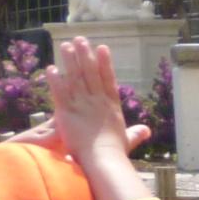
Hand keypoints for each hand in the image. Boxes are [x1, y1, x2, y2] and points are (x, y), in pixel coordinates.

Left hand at [41, 40, 149, 161]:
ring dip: (70, 60)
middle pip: (91, 73)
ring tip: (66, 46)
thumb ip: (135, 133)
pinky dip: (55, 80)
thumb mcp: (128, 140)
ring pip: (75, 78)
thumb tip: (147, 130)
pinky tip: (51, 68)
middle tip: (81, 39)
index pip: (108, 79)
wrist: (103, 160)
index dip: (105, 62)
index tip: (102, 48)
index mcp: (111, 106)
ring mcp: (82, 105)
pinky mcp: (67, 112)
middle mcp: (97, 101)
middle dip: (85, 55)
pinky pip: (60, 92)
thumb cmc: (115, 153)